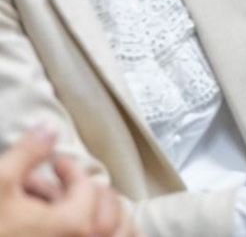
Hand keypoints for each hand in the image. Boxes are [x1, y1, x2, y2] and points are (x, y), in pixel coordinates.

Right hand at [0, 126, 132, 236]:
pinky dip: (93, 232)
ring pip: (109, 233)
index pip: (88, 186)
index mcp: (72, 225)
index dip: (69, 168)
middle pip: (106, 213)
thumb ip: (29, 152)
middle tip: (63, 184)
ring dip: (95, 216)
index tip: (55, 162)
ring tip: (65, 205)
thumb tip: (49, 127)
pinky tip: (68, 227)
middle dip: (83, 192)